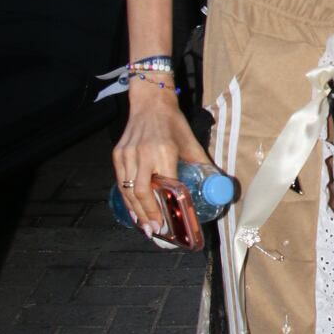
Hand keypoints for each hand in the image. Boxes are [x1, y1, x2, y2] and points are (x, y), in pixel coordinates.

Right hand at [112, 78, 212, 232]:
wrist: (150, 102)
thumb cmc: (173, 122)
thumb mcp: (190, 142)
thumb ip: (201, 164)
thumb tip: (215, 184)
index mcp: (164, 152)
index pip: (162, 186)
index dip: (161, 208)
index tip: (164, 224)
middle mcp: (143, 154)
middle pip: (140, 193)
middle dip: (146, 215)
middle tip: (154, 231)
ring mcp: (127, 154)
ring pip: (127, 190)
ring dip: (135, 210)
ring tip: (143, 226)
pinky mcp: (118, 153)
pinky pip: (120, 181)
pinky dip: (125, 198)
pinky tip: (133, 209)